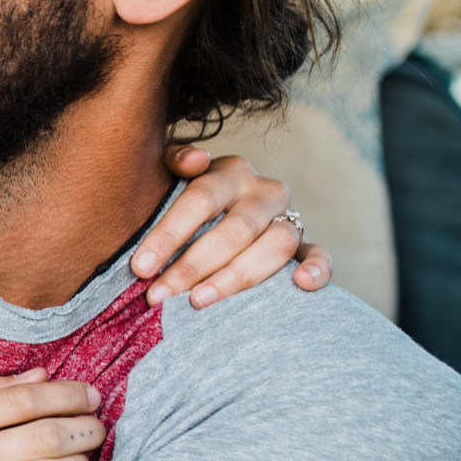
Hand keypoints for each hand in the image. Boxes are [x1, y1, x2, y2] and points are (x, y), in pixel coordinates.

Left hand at [134, 145, 331, 306]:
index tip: (141, 267)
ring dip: (236, 277)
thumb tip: (195, 159)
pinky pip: (319, 254)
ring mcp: (288, 218)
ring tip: (198, 301)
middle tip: (159, 295)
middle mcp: (264, 192)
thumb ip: (175, 160)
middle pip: (235, 230)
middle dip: (193, 266)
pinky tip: (301, 284)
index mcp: (229, 172)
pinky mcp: (305, 244)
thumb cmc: (185, 198)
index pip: (200, 200)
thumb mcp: (171, 174)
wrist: (222, 210)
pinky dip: (317, 268)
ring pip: (275, 245)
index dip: (169, 234)